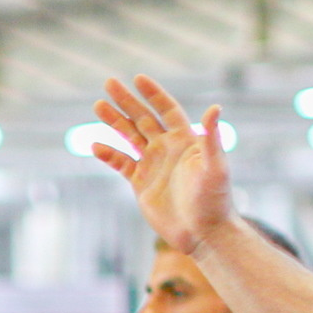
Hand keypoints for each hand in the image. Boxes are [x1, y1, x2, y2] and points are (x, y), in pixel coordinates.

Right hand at [91, 77, 235, 256]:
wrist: (203, 233)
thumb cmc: (215, 200)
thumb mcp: (215, 167)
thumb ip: (212, 138)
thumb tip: (215, 107)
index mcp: (185, 140)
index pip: (167, 109)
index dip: (153, 94)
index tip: (138, 78)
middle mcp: (167, 148)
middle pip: (143, 118)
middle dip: (127, 101)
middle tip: (110, 83)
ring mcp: (153, 165)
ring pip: (129, 137)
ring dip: (114, 122)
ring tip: (98, 106)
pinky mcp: (141, 184)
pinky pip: (121, 164)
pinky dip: (109, 154)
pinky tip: (96, 145)